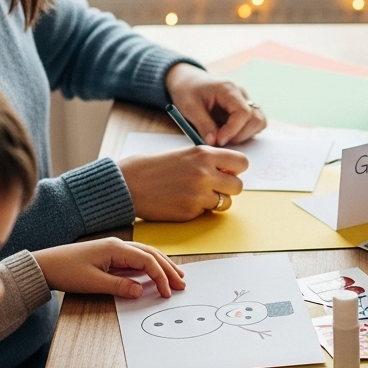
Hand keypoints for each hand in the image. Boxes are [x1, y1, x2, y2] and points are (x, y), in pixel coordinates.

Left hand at [32, 238, 183, 298]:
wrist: (43, 265)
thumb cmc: (65, 271)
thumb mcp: (92, 282)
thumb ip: (119, 286)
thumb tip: (140, 291)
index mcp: (116, 249)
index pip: (147, 261)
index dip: (161, 277)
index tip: (168, 292)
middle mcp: (119, 245)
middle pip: (152, 255)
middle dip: (169, 269)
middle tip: (183, 283)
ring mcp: (115, 248)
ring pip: (146, 254)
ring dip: (163, 264)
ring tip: (177, 275)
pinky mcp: (110, 254)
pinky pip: (137, 257)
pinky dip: (150, 264)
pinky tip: (155, 271)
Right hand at [119, 146, 247, 220]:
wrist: (125, 184)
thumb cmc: (151, 167)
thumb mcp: (183, 154)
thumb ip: (207, 161)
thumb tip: (229, 170)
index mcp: (204, 154)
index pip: (242, 162)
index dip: (235, 169)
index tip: (226, 172)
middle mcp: (205, 174)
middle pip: (238, 186)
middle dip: (227, 188)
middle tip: (212, 187)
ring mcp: (199, 195)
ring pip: (225, 203)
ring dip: (215, 201)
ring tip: (195, 195)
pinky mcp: (190, 212)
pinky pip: (206, 213)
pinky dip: (198, 209)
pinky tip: (181, 201)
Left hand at [165, 62, 266, 146]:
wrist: (188, 81)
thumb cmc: (187, 90)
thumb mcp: (189, 107)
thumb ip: (203, 124)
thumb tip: (214, 143)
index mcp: (228, 89)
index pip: (243, 112)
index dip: (233, 130)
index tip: (219, 141)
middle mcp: (242, 94)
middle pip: (256, 119)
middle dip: (239, 135)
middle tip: (220, 140)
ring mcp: (246, 101)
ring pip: (259, 122)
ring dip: (245, 135)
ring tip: (225, 137)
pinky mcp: (246, 109)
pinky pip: (255, 123)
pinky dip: (245, 133)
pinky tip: (229, 133)